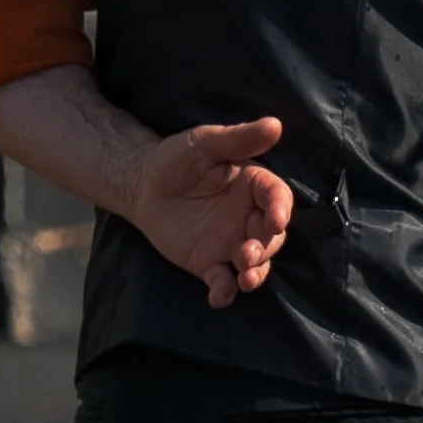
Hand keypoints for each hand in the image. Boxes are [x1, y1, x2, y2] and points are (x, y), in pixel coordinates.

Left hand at [124, 117, 293, 308]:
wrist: (141, 186)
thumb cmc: (175, 159)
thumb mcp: (203, 143)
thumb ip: (238, 138)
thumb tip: (275, 124)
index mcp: (253, 186)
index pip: (277, 198)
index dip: (281, 209)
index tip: (276, 219)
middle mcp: (249, 217)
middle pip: (271, 237)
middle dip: (264, 248)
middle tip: (247, 255)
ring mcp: (231, 243)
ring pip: (255, 264)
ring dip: (255, 274)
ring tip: (243, 279)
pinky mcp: (209, 263)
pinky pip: (222, 281)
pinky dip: (224, 292)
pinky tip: (218, 298)